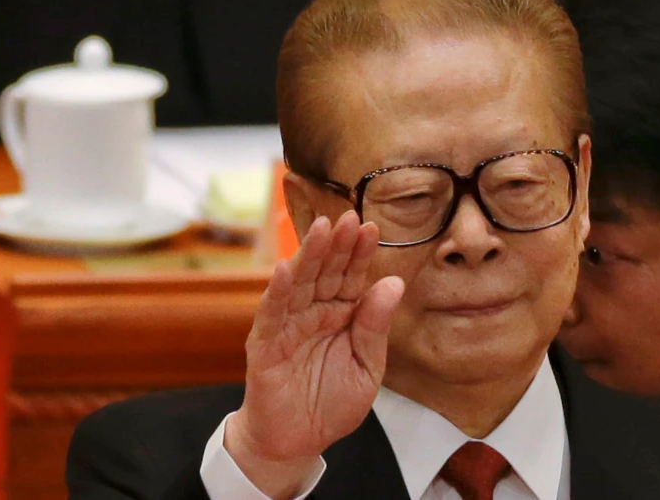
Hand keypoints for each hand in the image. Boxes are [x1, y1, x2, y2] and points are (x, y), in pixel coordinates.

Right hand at [226, 211, 403, 496]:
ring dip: (309, 255)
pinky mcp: (266, 345)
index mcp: (341, 314)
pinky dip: (277, 291)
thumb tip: (393, 283)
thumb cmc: (332, 403)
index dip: (360, 252)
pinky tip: (285, 267)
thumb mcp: (367, 367)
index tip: (371, 227)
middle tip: (348, 217)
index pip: (352, 276)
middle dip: (337, 244)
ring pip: (299, 283)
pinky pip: (271, 314)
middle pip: (326, 271)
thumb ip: (376, 326)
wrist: (298, 442)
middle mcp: (314, 312)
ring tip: (322, 230)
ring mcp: (288, 325)